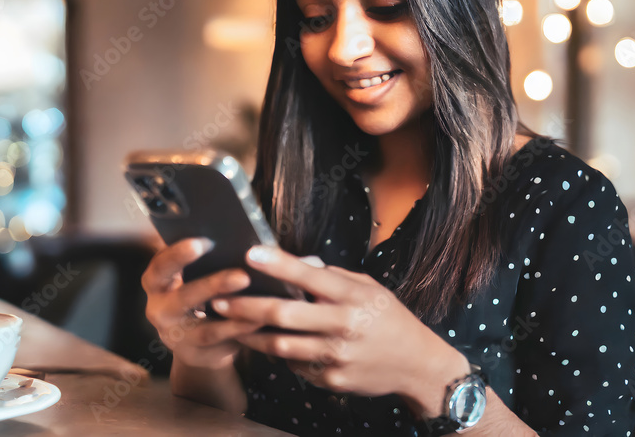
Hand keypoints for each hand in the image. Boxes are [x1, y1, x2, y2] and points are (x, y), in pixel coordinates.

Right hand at [141, 237, 262, 368]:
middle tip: (241, 275)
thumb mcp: (191, 277)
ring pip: (205, 327)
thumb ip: (203, 259)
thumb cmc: (199, 296)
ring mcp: (178, 337)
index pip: (160, 266)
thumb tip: (232, 232)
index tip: (201, 241)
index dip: (177, 254)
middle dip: (213, 285)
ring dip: (234, 313)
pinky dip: (241, 330)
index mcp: (157, 284)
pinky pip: (222, 343)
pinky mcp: (197, 354)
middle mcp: (161, 311)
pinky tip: (260, 319)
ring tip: (260, 302)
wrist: (197, 344)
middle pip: (183, 298)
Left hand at [213, 245, 470, 415]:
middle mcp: (344, 326)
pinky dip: (279, 354)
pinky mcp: (331, 380)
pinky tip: (265, 344)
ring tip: (228, 324)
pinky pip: (295, 365)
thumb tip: (298, 263)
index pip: (310, 276)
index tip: (250, 253)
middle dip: (245, 306)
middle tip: (217, 299)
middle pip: (284, 314)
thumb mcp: (370, 288)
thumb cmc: (391, 319)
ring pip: (280, 345)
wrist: (417, 365)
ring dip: (250, 335)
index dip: (279, 264)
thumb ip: (333, 277)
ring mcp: (336, 356)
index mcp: (353, 297)